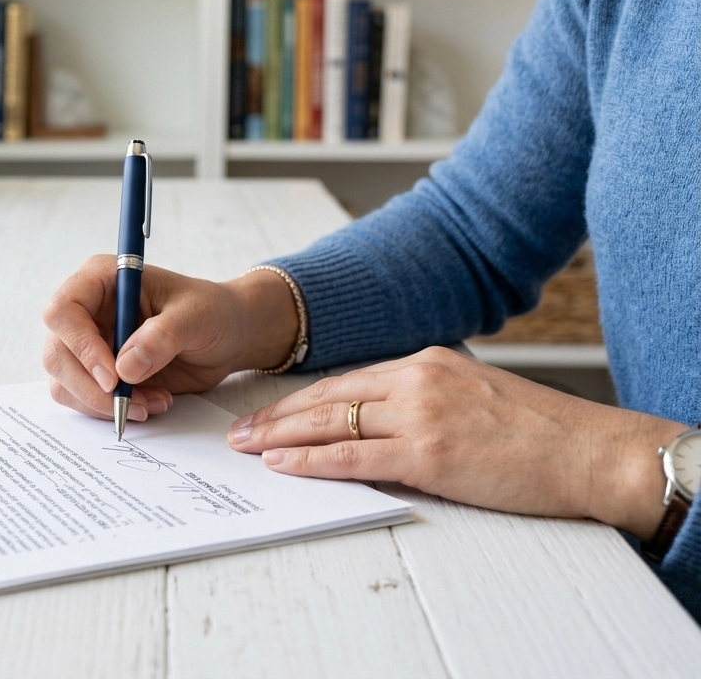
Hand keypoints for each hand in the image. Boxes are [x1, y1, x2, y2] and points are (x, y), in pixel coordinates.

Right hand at [42, 255, 298, 421]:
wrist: (226, 336)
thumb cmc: (212, 312)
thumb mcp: (196, 316)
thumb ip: (162, 337)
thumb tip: (124, 368)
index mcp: (100, 280)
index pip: (63, 311)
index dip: (80, 346)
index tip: (114, 377)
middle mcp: (86, 311)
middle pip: (56, 353)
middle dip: (90, 387)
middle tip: (131, 404)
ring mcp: (87, 344)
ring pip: (63, 382)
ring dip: (103, 403)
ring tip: (152, 404)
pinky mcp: (96, 373)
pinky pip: (82, 399)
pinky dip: (110, 410)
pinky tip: (149, 404)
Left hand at [229, 346, 686, 538]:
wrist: (590, 452)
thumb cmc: (539, 432)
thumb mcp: (474, 396)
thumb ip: (424, 400)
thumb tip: (380, 421)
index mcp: (427, 362)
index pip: (346, 379)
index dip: (300, 398)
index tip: (268, 411)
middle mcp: (417, 380)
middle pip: (328, 396)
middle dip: (276, 415)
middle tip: (237, 430)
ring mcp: (421, 415)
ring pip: (332, 423)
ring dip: (281, 437)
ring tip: (246, 447)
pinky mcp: (429, 454)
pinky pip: (354, 456)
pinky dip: (312, 461)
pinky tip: (283, 464)